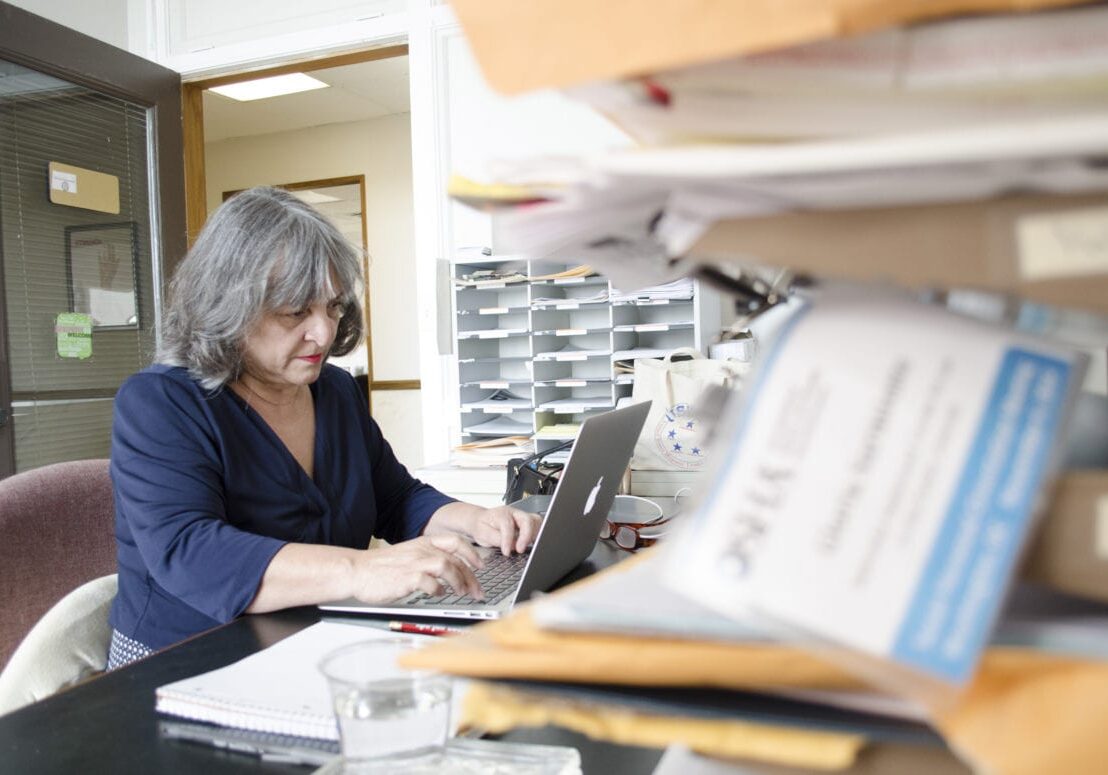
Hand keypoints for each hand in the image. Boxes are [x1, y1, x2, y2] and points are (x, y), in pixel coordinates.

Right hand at [350, 533, 485, 601]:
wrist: (356, 571)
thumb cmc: (380, 567)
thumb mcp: (407, 554)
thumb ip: (426, 558)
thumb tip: (448, 569)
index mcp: (422, 543)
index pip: (455, 541)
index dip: (471, 552)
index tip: (480, 565)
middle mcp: (421, 551)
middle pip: (455, 558)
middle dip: (471, 576)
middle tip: (477, 590)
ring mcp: (414, 563)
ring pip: (446, 566)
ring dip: (458, 581)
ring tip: (461, 592)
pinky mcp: (407, 578)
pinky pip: (430, 583)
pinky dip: (438, 590)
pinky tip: (438, 594)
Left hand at [425, 502, 542, 555]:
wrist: (481, 520)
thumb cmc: (481, 526)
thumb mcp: (482, 533)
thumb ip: (496, 538)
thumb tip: (511, 545)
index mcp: (501, 513)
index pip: (508, 525)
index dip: (508, 540)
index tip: (506, 552)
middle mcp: (514, 513)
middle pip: (527, 520)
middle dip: (526, 536)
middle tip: (520, 549)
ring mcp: (522, 516)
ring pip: (535, 522)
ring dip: (533, 535)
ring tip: (526, 547)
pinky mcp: (527, 522)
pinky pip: (537, 526)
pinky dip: (537, 535)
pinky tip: (531, 544)